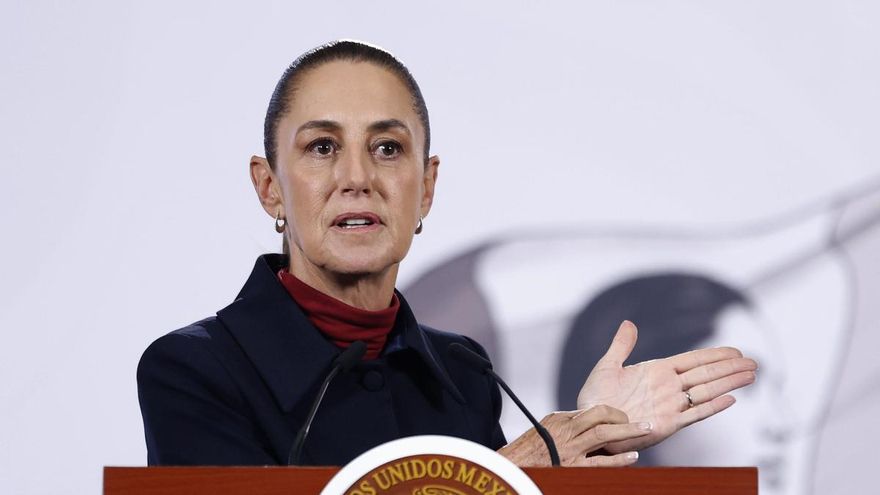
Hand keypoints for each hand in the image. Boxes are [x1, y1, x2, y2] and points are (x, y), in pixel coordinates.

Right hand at [498, 405, 651, 466]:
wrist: (514, 467)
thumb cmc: (530, 448)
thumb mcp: (547, 428)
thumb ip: (568, 422)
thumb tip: (588, 418)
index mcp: (561, 419)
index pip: (592, 410)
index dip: (613, 413)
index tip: (624, 417)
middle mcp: (566, 431)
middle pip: (600, 416)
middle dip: (624, 418)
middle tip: (643, 422)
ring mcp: (570, 449)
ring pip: (603, 435)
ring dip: (627, 433)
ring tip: (645, 431)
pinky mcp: (572, 467)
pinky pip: (600, 462)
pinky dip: (619, 459)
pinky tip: (633, 457)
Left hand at [577, 321, 756, 452]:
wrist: (589, 423)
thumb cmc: (596, 397)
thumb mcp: (608, 366)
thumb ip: (621, 345)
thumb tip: (628, 323)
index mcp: (657, 371)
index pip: (693, 360)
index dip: (715, 355)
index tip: (736, 350)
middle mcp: (668, 387)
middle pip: (706, 374)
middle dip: (730, 367)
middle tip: (754, 362)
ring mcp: (670, 405)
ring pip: (706, 391)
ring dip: (729, 383)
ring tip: (751, 375)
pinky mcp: (668, 424)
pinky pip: (694, 414)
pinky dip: (712, 406)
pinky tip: (731, 399)